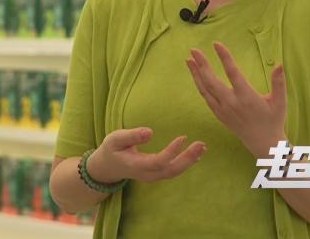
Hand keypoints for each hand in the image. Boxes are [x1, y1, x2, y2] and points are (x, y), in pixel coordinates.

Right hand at [86, 127, 205, 184]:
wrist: (107, 167)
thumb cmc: (111, 150)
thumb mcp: (115, 139)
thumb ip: (132, 136)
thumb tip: (149, 132)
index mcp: (136, 165)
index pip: (158, 162)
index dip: (172, 152)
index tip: (182, 138)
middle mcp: (147, 174)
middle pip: (171, 170)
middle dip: (187, 158)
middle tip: (201, 145)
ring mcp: (152, 176)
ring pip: (174, 172)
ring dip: (189, 161)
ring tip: (202, 148)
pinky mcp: (156, 174)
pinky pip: (173, 171)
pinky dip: (185, 163)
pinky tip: (196, 155)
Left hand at [186, 42, 286, 157]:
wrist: (263, 144)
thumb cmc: (273, 120)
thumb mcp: (280, 102)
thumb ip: (279, 82)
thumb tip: (279, 64)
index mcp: (247, 97)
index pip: (233, 72)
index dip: (224, 57)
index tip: (216, 44)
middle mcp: (232, 103)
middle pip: (212, 81)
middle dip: (202, 64)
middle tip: (193, 50)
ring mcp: (223, 110)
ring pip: (205, 89)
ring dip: (196, 74)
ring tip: (189, 60)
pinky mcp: (219, 115)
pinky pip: (206, 98)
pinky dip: (199, 86)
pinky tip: (196, 76)